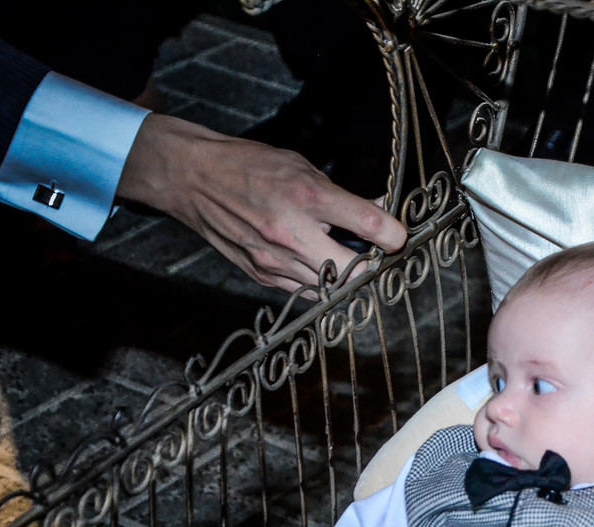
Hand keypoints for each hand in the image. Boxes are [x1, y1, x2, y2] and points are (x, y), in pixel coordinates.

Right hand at [117, 114, 406, 293]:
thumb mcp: (303, 168)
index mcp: (307, 197)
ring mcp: (275, 259)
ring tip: (344, 256)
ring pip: (332, 287)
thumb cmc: (251, 167)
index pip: (368, 225)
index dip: (394, 235)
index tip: (398, 236)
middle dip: (371, 265)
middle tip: (374, 253)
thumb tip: (380, 212)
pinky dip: (321, 282)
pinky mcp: (262, 275)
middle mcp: (292, 233)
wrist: (194, 179)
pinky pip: (307, 291)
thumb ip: (342, 195)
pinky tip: (319, 264)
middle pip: (354, 270)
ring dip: (346, 276)